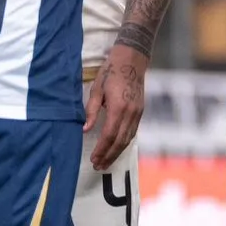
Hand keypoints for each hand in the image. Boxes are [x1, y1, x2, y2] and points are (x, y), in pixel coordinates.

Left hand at [84, 43, 146, 170]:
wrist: (132, 59)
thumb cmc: (111, 71)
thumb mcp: (96, 88)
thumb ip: (91, 110)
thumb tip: (85, 129)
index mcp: (118, 107)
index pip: (109, 135)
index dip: (101, 149)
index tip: (94, 159)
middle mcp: (130, 113)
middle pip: (120, 141)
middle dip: (109, 156)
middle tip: (99, 166)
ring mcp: (137, 113)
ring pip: (128, 139)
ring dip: (117, 152)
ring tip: (107, 162)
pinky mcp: (140, 111)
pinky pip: (133, 132)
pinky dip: (124, 143)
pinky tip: (117, 148)